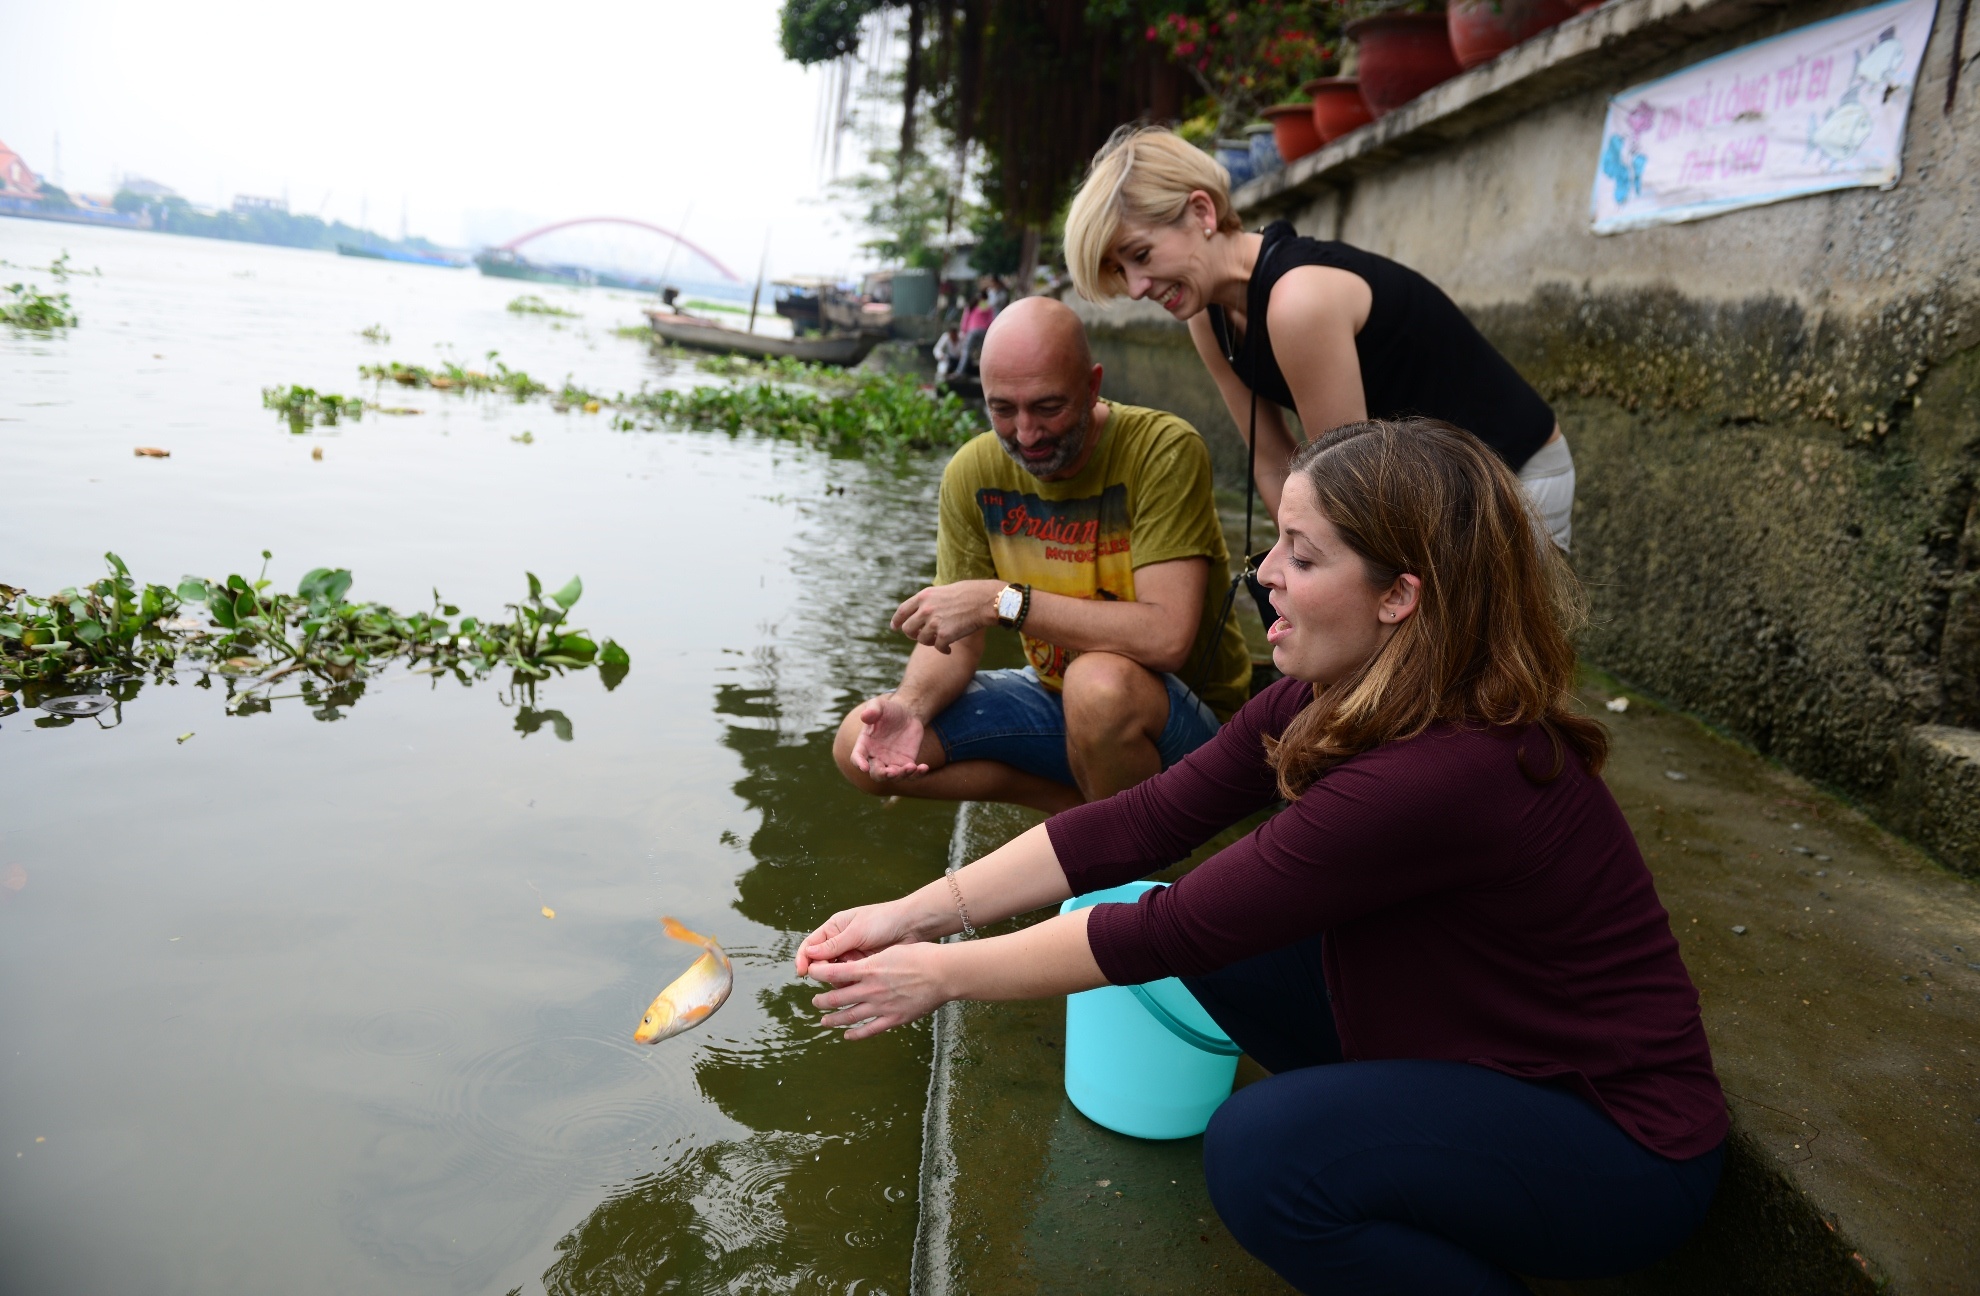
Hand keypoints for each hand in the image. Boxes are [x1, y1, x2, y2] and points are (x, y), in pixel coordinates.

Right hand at [794, 900, 925, 976]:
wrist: (911, 926)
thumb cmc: (883, 921)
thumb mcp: (857, 931)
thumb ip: (834, 945)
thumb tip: (808, 954)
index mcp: (834, 928)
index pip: (810, 945)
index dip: (803, 959)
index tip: (803, 972)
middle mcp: (840, 942)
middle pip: (821, 963)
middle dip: (823, 972)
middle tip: (832, 976)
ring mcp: (852, 956)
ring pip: (835, 975)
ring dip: (839, 979)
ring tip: (850, 977)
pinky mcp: (864, 967)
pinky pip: (850, 980)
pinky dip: (851, 983)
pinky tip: (859, 982)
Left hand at [808, 943, 950, 1039]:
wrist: (942, 973)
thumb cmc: (920, 956)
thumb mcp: (890, 951)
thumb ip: (872, 961)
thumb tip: (860, 964)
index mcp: (868, 969)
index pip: (832, 973)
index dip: (817, 974)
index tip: (811, 974)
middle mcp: (870, 989)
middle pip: (836, 998)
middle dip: (821, 1000)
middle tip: (815, 1001)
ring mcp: (880, 1006)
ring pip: (848, 1016)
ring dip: (833, 1019)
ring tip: (824, 1021)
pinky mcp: (893, 1019)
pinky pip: (869, 1030)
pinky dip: (855, 1034)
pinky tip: (847, 1035)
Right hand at [850, 695, 928, 779]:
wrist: (908, 714)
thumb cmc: (889, 709)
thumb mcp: (879, 705)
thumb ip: (872, 710)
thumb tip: (865, 716)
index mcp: (865, 745)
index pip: (857, 757)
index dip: (859, 763)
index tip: (864, 768)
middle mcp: (876, 757)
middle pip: (876, 773)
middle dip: (882, 775)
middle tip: (891, 772)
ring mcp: (891, 762)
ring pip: (894, 776)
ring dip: (901, 775)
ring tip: (911, 767)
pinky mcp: (906, 763)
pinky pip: (911, 774)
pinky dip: (917, 774)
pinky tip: (924, 767)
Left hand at [891, 580, 1000, 652]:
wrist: (985, 600)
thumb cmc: (969, 594)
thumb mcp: (943, 591)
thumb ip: (930, 601)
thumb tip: (921, 612)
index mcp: (924, 596)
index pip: (902, 611)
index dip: (896, 621)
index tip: (895, 627)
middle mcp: (925, 609)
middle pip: (907, 629)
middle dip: (913, 635)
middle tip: (922, 636)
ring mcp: (934, 622)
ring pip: (922, 640)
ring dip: (930, 642)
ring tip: (940, 640)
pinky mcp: (945, 635)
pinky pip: (937, 648)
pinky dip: (943, 650)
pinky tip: (949, 650)